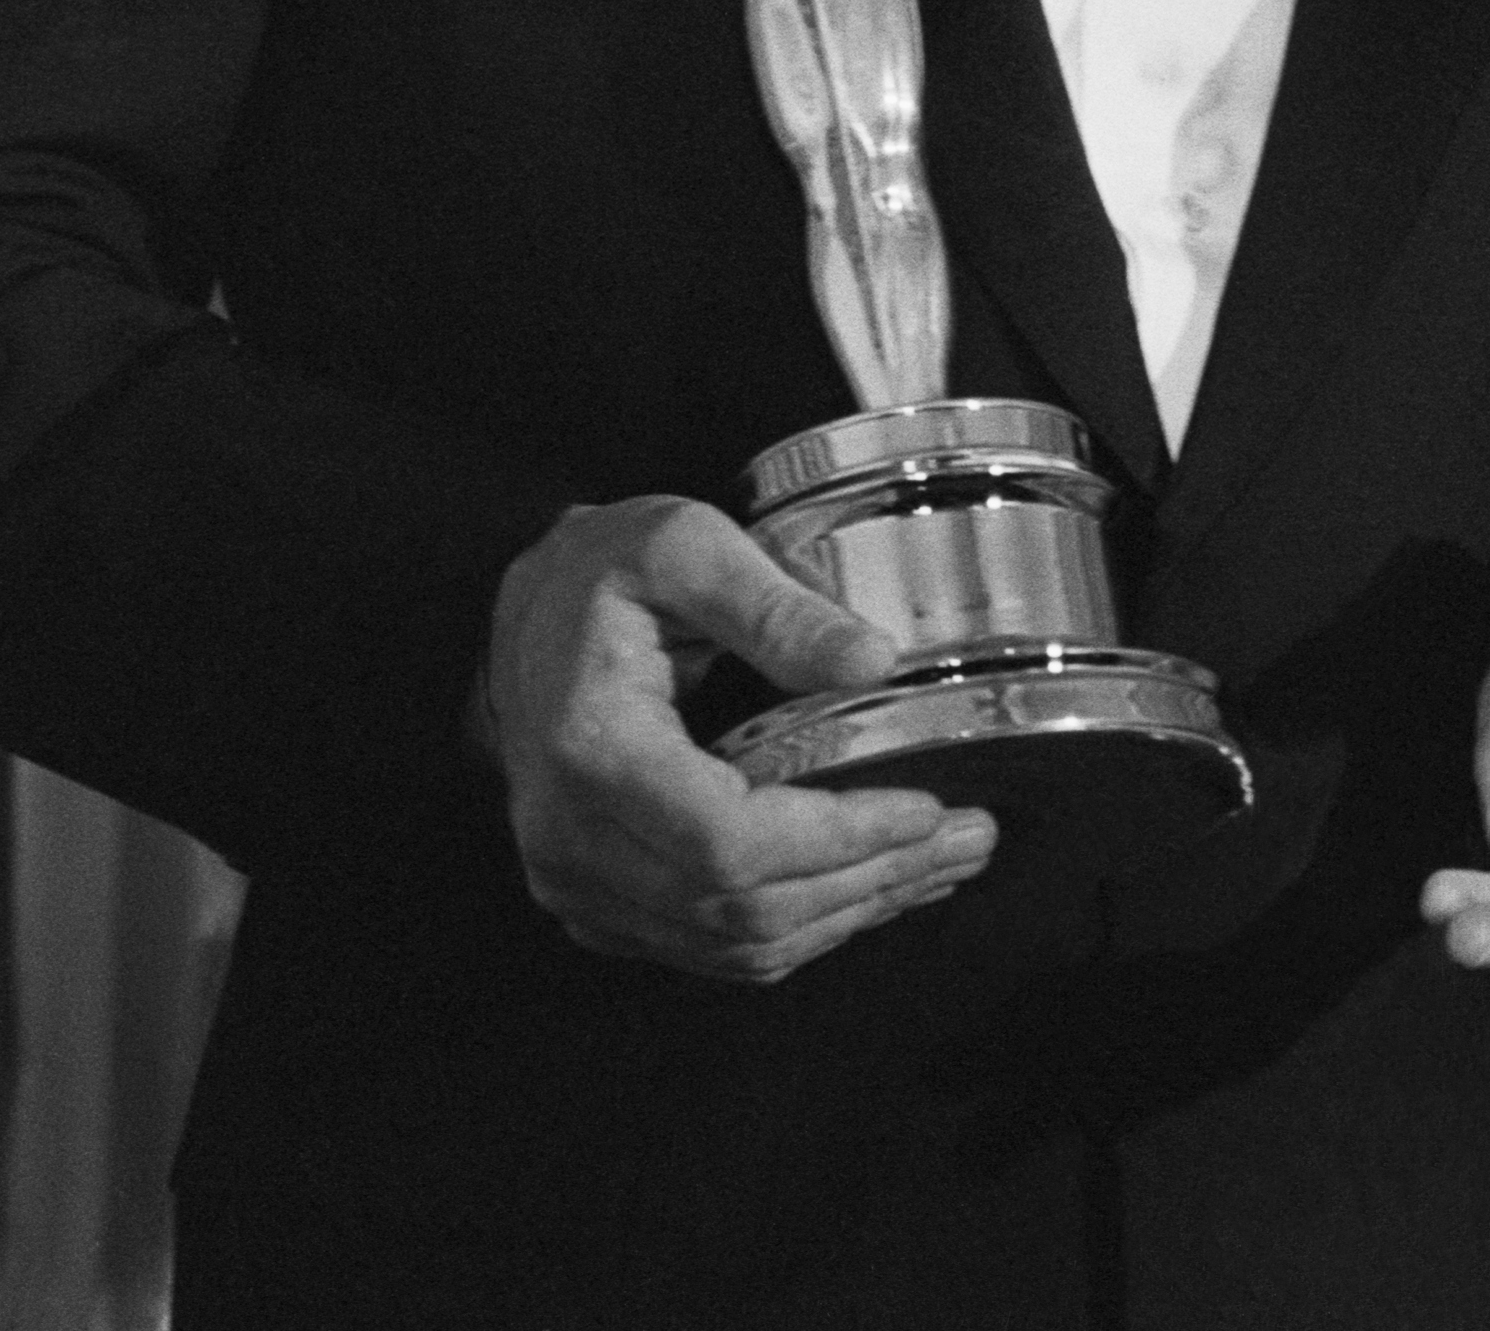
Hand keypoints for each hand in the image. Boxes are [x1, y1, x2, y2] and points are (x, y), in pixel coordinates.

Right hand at [480, 495, 996, 981]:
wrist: (522, 615)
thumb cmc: (598, 572)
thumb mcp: (687, 543)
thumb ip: (777, 604)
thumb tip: (875, 662)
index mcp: (591, 749)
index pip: (728, 842)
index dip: (838, 840)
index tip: (924, 810)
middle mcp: (572, 838)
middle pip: (743, 907)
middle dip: (871, 881)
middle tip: (967, 841)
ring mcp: (578, 883)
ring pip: (734, 942)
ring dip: (849, 914)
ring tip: (938, 867)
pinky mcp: (595, 902)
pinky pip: (710, 945)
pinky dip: (799, 927)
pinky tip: (864, 889)